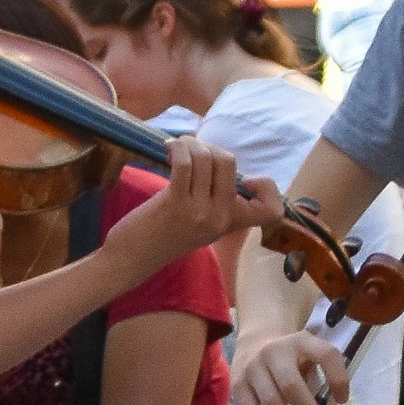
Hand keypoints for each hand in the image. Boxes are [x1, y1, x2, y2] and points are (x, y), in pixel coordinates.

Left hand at [121, 142, 269, 270]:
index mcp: (229, 224)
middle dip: (209, 147)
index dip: (267, 187)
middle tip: (193, 152)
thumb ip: (216, 202)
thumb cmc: (162, 236)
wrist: (132, 260)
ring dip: (189, 144)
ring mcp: (199, 212)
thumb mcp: (201, 225)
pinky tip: (168, 149)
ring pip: (205, 158)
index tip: (245, 180)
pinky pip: (185, 163)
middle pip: (228, 163)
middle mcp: (219, 219)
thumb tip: (218, 159)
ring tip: (176, 148)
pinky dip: (177, 148)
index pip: (271, 210)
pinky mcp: (175, 203)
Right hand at [234, 326, 349, 404]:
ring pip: (272, 404)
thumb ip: (318, 381)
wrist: (255, 342)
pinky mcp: (238, 387)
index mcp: (301, 341)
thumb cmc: (292, 358)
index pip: (325, 355)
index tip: (342, 400)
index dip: (338, 378)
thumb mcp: (309, 356)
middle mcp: (274, 352)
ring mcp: (253, 369)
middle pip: (291, 386)